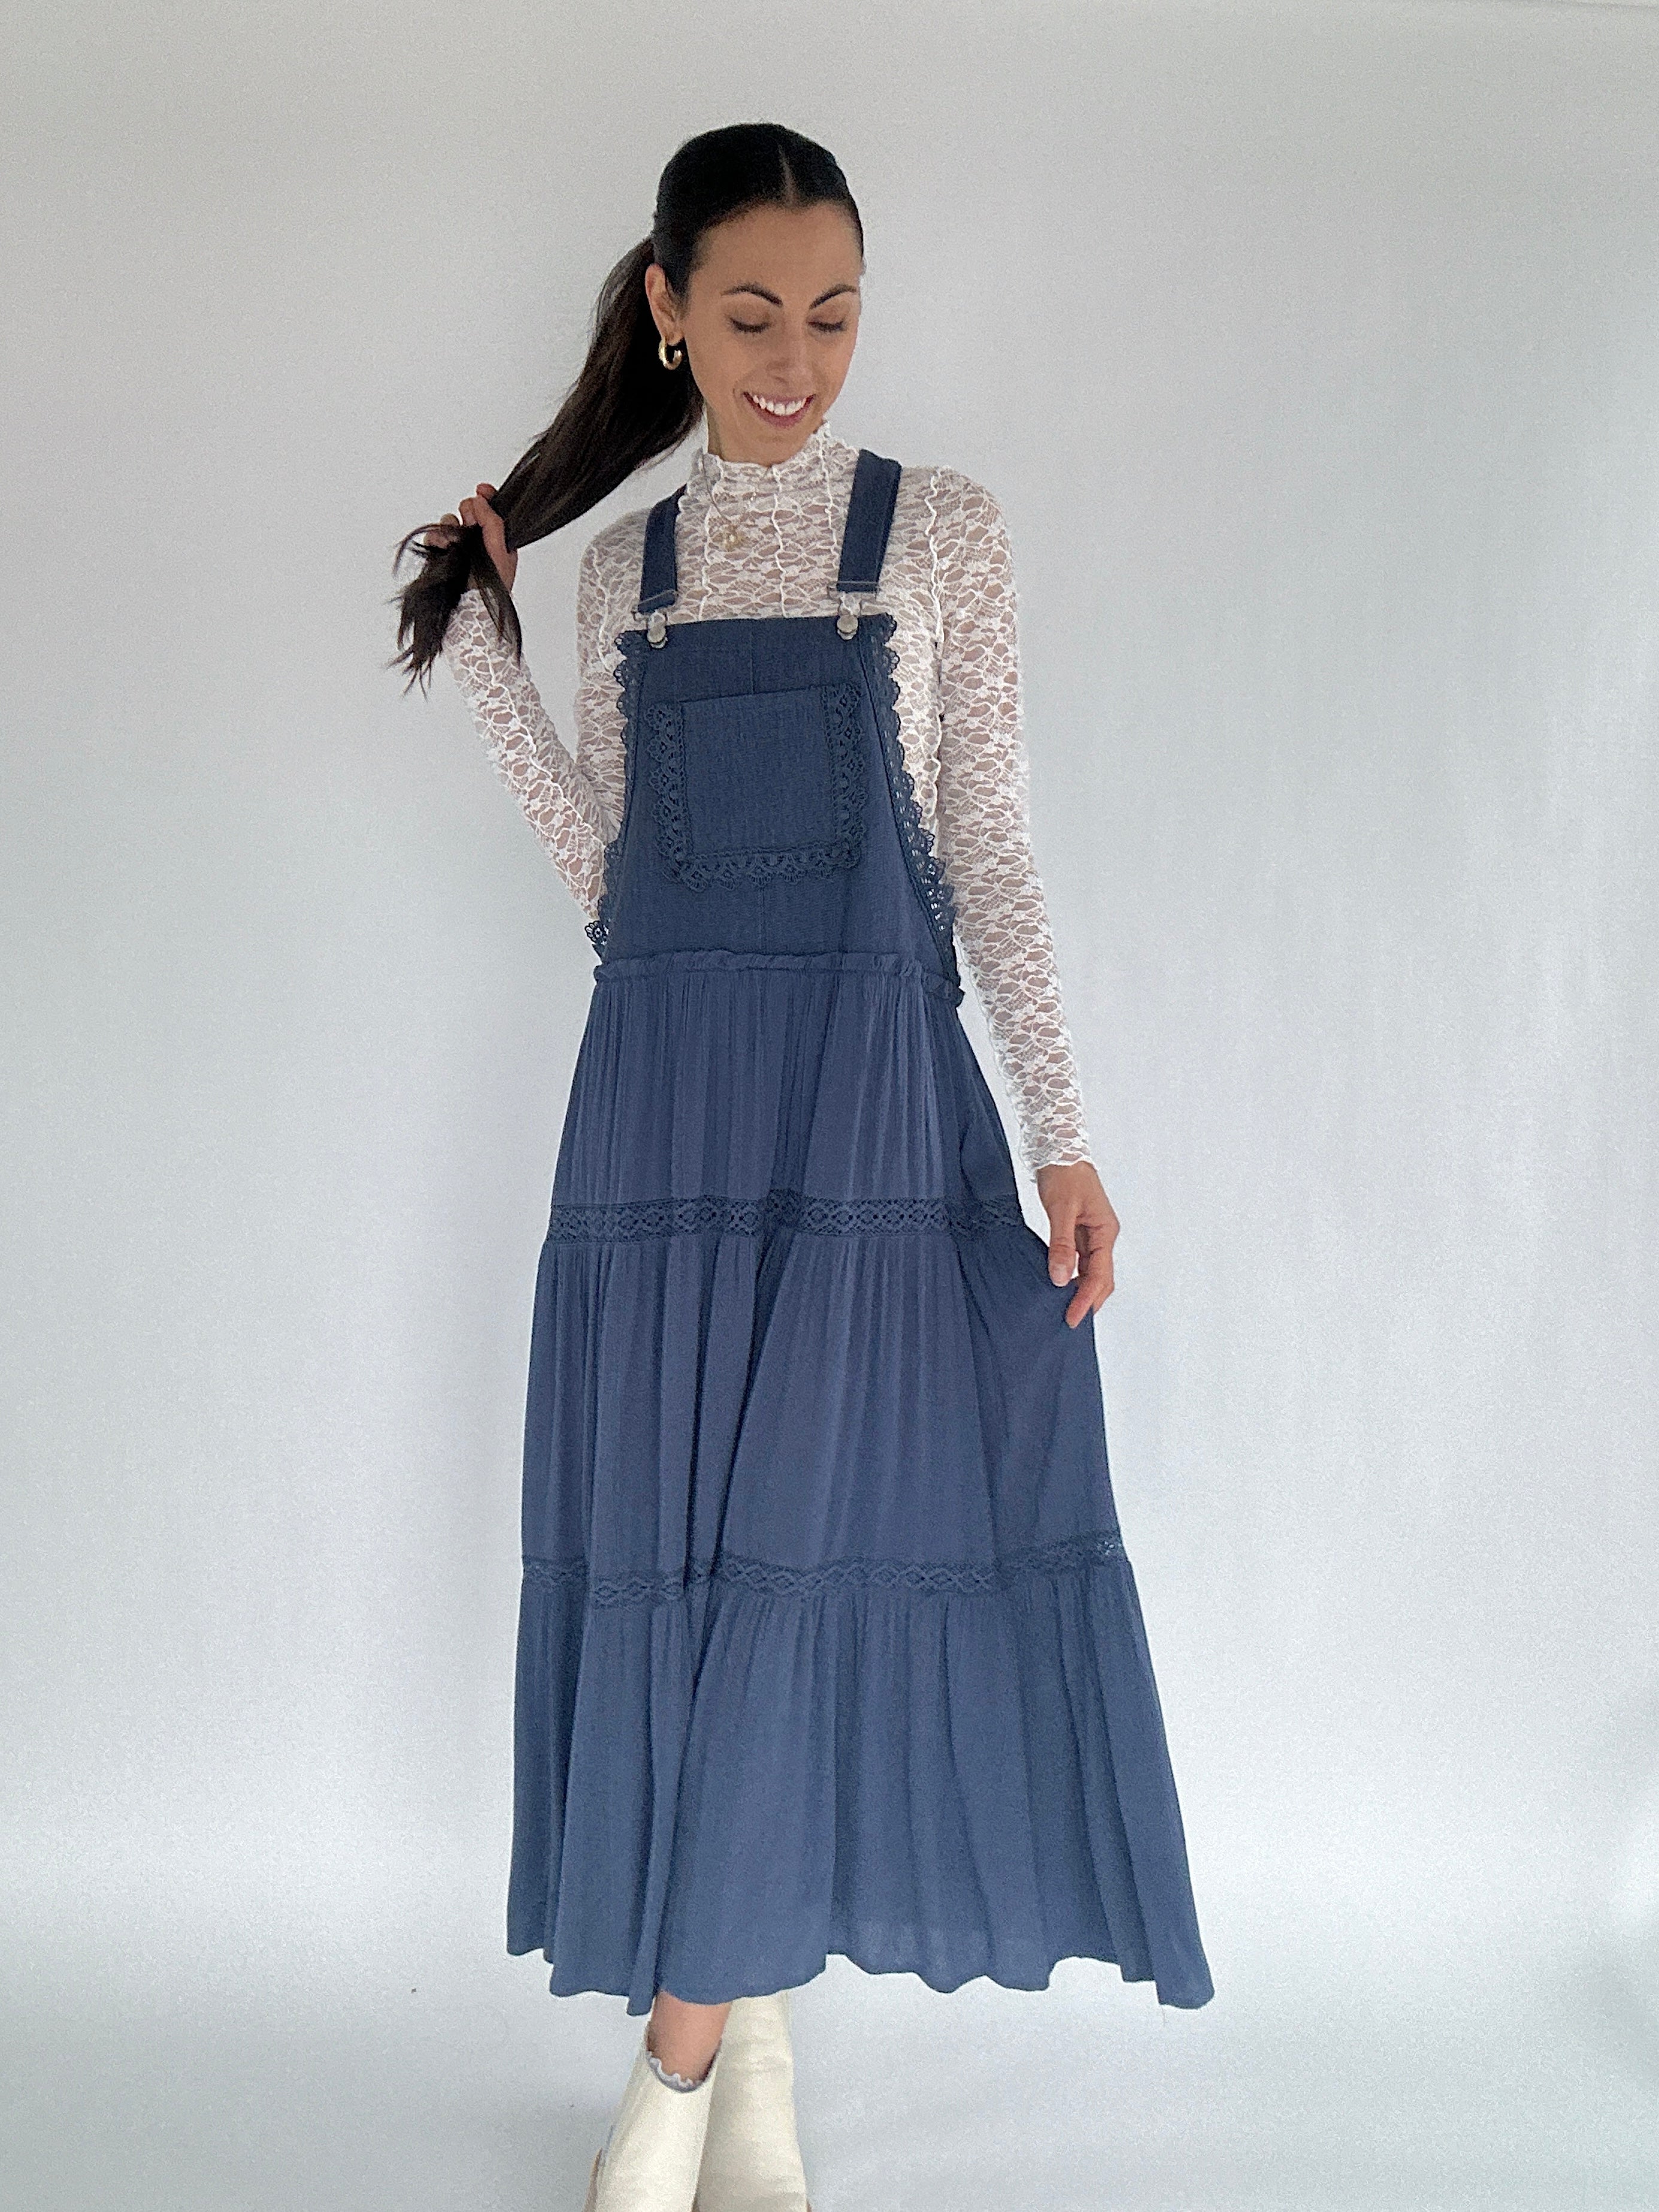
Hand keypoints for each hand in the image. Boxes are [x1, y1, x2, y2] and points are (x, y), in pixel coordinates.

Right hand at [424, 482, 516, 593]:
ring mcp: (459, 547)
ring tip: (455, 542)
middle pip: (469, 510)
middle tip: (471, 526)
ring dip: (451, 526)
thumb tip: (480, 500)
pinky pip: (435, 535)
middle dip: (468, 513)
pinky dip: (436, 537)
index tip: (481, 489)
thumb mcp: (501, 552)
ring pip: (450, 521)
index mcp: (498, 540)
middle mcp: (478, 541)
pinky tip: (442, 546)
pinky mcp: (442, 554)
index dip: (486, 496)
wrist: (471, 610)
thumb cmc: (491, 589)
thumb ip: (493, 522)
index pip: (492, 509)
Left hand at [1034, 1160, 1118, 1327]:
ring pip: (1092, 1271)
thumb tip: (1060, 1279)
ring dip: (1081, 1290)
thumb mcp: (1061, 1210)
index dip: (1086, 1299)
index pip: (1100, 1275)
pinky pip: (1081, 1260)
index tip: (1072, 1318)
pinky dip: (1073, 1275)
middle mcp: (1104, 1235)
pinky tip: (1061, 1284)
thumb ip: (1061, 1245)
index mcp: (1106, 1231)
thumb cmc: (1064, 1174)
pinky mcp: (1081, 1230)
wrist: (1060, 1149)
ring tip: (1064, 1309)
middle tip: (1069, 1322)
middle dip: (1088, 1301)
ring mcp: (1094, 1233)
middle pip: (1101, 1277)